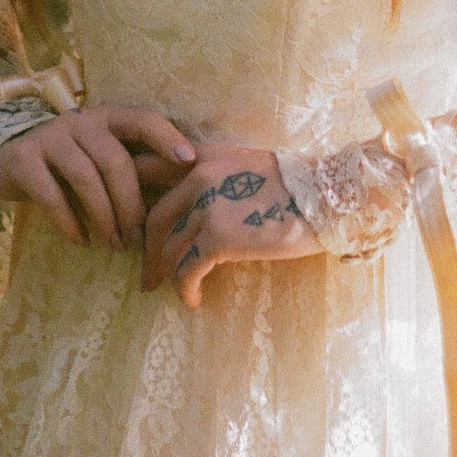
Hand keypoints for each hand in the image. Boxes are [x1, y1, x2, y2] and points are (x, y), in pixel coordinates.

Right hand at [0, 106, 195, 252]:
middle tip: (137, 239)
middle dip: (131, 204)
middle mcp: (80, 121)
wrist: (7, 156)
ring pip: (86, 178)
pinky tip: (81, 241)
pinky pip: (51, 195)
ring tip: (114, 246)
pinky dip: (69, 222)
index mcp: (107, 118)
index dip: (166, 137)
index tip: (188, 161)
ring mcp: (49, 137)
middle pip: (115, 161)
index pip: (142, 119)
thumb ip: (131, 167)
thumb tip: (178, 197)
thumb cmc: (69, 163)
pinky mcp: (22, 159)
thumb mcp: (100, 156)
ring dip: (104, 218)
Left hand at [142, 144, 320, 308]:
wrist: (326, 197)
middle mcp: (197, 176)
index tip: (130, 223)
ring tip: (169, 289)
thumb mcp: (246, 166)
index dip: (130, 197)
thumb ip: (215, 178)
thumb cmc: (296, 185)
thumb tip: (196, 209)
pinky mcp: (218, 238)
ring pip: (168, 248)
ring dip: (165, 274)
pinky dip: (185, 289)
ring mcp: (206, 207)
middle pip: (154, 218)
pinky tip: (193, 300)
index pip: (147, 169)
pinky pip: (187, 270)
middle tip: (148, 271)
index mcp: (203, 156)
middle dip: (146, 250)